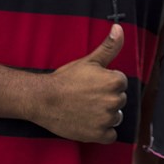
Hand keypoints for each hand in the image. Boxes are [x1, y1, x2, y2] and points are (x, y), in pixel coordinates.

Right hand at [29, 24, 128, 142]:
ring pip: (115, 117)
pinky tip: (88, 123)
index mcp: (115, 82)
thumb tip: (119, 28)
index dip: (106, 83)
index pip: (121, 84)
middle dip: (106, 99)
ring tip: (86, 109)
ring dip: (105, 116)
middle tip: (86, 97)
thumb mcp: (90, 61)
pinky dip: (101, 132)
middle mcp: (114, 101)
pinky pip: (110, 135)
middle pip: (119, 101)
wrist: (43, 99)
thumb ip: (109, 46)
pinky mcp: (99, 135)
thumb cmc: (65, 79)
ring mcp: (106, 119)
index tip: (91, 84)